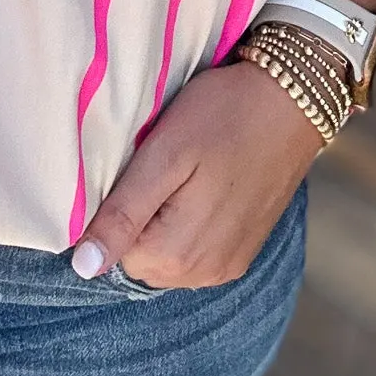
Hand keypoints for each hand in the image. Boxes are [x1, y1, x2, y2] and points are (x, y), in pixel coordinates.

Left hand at [73, 60, 322, 288]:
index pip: (114, 252)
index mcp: (177, 254)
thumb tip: (84, 267)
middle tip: (161, 165)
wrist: (291, 102)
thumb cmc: (222, 116)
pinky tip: (202, 186)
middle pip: (140, 259)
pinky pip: (195, 252)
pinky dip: (188, 224)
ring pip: (166, 257)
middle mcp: (204, 274)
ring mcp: (227, 265)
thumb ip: (123, 213)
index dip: (116, 207)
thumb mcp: (164, 155)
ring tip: (183, 172)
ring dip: (163, 222)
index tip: (138, 168)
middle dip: (139, 217)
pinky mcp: (242, 251)